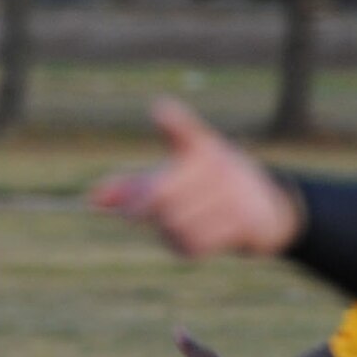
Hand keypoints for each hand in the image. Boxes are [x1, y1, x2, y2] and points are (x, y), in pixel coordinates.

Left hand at [91, 99, 302, 257]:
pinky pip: (198, 243)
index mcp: (199, 148)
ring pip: (178, 224)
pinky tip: (188, 236)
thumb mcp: (171, 180)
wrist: (265, 206)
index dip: (173, 121)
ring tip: (170, 225)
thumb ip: (130, 188)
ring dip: (166, 231)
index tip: (160, 111)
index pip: (185, 129)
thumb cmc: (204, 189)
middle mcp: (219, 165)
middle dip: (143, 209)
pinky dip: (184, 245)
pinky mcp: (245, 221)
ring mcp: (234, 194)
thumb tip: (91, 200)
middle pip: (163, 195)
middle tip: (135, 214)